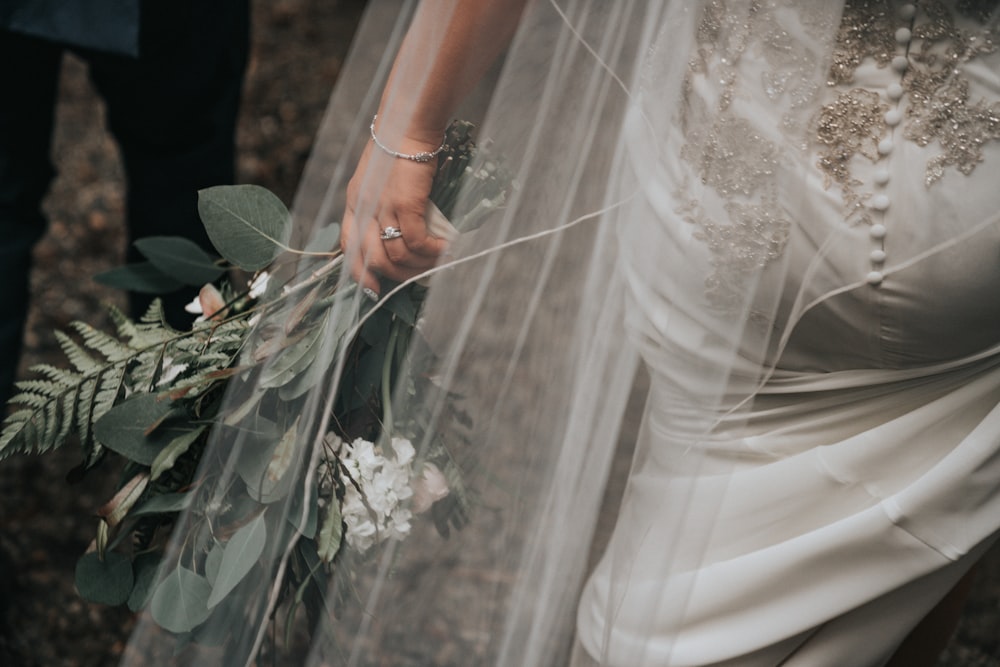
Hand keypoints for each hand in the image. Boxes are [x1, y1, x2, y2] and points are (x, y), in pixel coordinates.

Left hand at [340, 137, 448, 297]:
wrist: (409, 124)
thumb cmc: (399, 147)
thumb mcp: (378, 178)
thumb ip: (380, 202)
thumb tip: (399, 230)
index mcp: (353, 202)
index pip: (348, 247)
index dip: (360, 273)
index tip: (375, 288)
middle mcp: (362, 208)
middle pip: (373, 259)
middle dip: (397, 276)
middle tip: (419, 277)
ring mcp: (382, 207)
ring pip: (397, 255)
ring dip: (420, 265)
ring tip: (438, 261)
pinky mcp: (405, 204)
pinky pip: (417, 242)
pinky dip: (433, 252)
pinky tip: (446, 249)